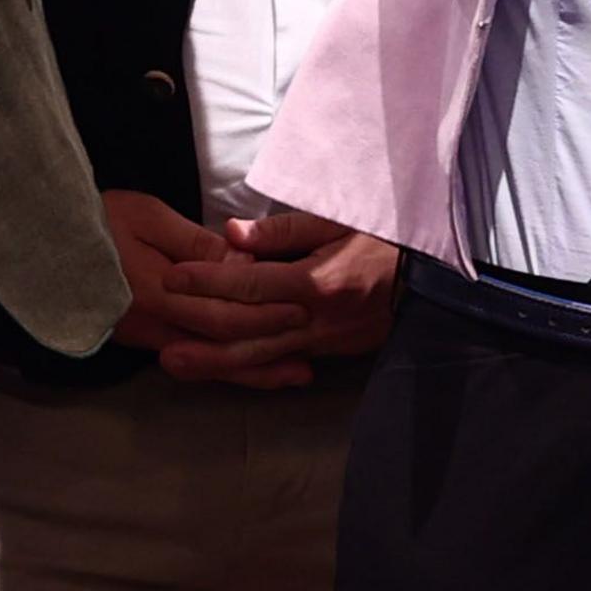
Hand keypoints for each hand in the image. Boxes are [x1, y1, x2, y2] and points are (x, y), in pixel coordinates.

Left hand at [158, 216, 404, 385]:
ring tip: (172, 362)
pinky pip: (278, 365)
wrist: (432, 280)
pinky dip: (245, 369)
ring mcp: (321, 342)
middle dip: (197, 325)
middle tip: (158, 320)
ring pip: (256, 359)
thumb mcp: (338, 220)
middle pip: (244, 329)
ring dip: (211, 362)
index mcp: (316, 281)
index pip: (249, 284)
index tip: (174, 276)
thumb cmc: (384, 240)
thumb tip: (232, 235)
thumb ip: (283, 232)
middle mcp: (314, 319)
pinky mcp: (328, 353)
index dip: (207, 280)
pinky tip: (218, 369)